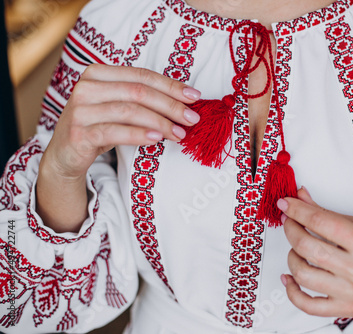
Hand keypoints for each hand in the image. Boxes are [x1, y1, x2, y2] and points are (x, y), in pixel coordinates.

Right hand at [36, 64, 201, 232]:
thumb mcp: (119, 108)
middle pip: (138, 92)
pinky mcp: (78, 133)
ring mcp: (80, 110)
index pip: (141, 76)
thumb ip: (143, 100)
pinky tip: (157, 139)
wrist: (66, 155)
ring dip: (160, 122)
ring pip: (129, 111)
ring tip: (179, 133)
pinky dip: (139, 135)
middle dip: (170, 105)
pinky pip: (115, 132)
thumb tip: (186, 102)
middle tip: (192, 118)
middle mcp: (86, 87)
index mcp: (98, 73)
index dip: (170, 86)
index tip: (195, 97)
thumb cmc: (100, 127)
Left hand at [278, 188, 352, 317]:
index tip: (285, 205)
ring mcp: (351, 291)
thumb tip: (301, 198)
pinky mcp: (347, 308)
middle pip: (306, 246)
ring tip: (296, 248)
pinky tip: (289, 278)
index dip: (296, 210)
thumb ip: (329, 213)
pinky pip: (309, 305)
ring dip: (291, 256)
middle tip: (290, 222)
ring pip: (303, 274)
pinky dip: (292, 292)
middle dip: (291, 230)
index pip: (318, 221)